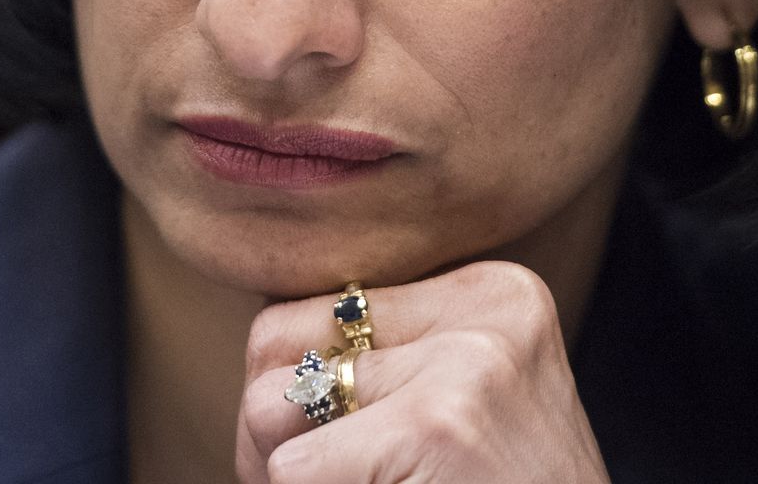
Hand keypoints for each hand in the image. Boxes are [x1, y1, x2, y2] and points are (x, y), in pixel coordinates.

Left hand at [236, 261, 610, 482]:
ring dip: (273, 468)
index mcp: (492, 293)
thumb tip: (264, 353)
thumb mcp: (468, 404)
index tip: (334, 446)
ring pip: (269, 404)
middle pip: (278, 337)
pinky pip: (292, 467)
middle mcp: (485, 311)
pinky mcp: (439, 424)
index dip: (295, 387)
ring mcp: (467, 363)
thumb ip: (392, 360)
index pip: (316, 307)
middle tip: (309, 477)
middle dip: (267, 422)